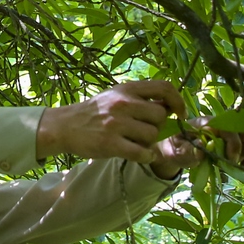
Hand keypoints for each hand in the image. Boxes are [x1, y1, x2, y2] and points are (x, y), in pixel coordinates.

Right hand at [36, 80, 187, 163]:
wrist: (64, 126)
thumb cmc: (95, 112)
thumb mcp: (116, 96)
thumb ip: (140, 98)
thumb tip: (169, 106)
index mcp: (127, 89)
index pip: (164, 88)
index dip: (178, 101)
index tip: (180, 113)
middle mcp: (123, 103)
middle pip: (161, 116)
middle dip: (158, 126)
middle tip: (146, 131)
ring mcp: (117, 124)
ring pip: (152, 135)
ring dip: (149, 142)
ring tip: (135, 141)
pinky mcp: (111, 144)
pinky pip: (142, 153)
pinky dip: (146, 156)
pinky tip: (140, 155)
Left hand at [149, 117, 243, 179]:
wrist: (176, 149)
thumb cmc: (177, 148)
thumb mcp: (178, 151)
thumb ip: (189, 150)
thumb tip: (203, 147)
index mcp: (209, 123)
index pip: (230, 128)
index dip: (234, 145)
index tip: (231, 162)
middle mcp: (224, 124)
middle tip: (239, 166)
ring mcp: (233, 132)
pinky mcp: (239, 142)